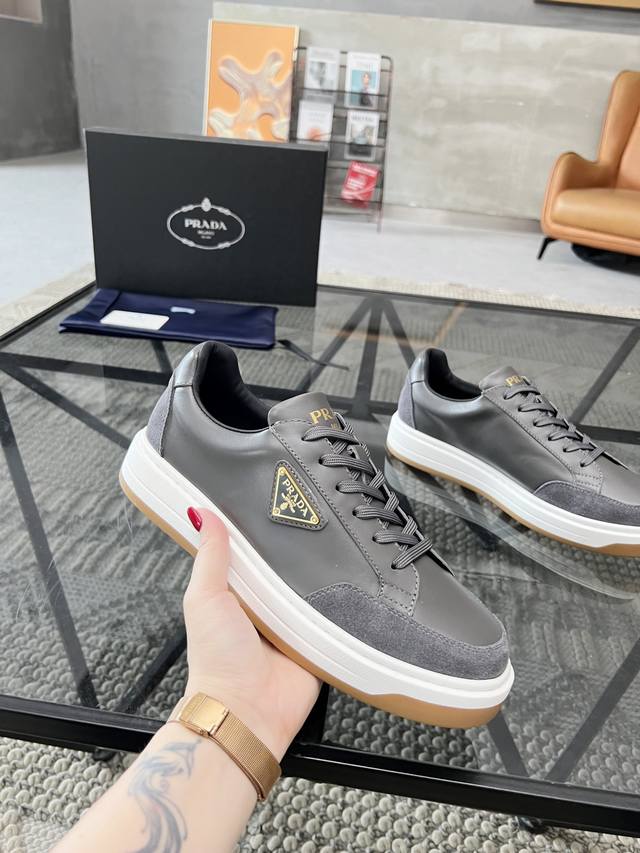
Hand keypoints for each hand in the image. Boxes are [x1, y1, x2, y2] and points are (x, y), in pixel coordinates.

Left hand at [182, 509, 320, 759]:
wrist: (247, 712)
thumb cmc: (217, 660)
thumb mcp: (206, 599)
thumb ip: (210, 557)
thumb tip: (201, 513)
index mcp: (241, 591)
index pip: (255, 550)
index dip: (264, 527)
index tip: (278, 494)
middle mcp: (269, 604)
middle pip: (289, 566)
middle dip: (301, 548)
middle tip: (317, 514)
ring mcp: (296, 622)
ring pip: (316, 587)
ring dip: (324, 575)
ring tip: (340, 542)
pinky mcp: (321, 640)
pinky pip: (337, 616)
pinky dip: (343, 603)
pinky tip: (354, 580)